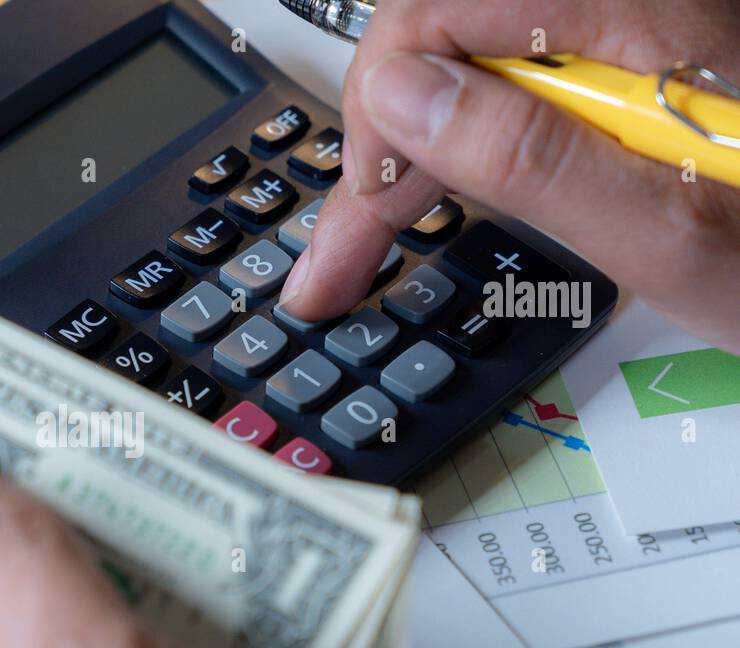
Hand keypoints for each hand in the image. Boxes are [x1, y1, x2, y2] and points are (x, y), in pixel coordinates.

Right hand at [276, 0, 739, 351]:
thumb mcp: (673, 237)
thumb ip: (535, 161)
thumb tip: (407, 101)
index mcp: (647, 12)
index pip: (440, 12)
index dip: (383, 110)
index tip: (366, 211)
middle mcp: (631, 5)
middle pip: (446, 35)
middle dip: (381, 147)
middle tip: (340, 257)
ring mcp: (625, 28)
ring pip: (466, 62)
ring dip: (409, 154)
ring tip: (365, 246)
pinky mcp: (622, 56)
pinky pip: (507, 81)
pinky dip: (460, 147)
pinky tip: (434, 197)